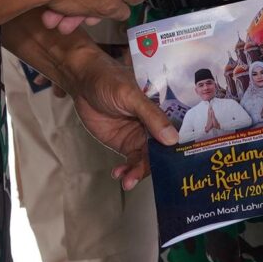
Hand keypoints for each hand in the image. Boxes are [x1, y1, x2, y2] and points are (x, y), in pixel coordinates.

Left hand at [55, 48, 179, 188]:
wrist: (83, 82)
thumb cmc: (109, 80)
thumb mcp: (130, 95)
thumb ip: (150, 115)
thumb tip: (172, 139)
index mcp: (164, 109)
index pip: (177, 132)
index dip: (180, 149)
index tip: (179, 167)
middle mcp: (156, 125)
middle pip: (163, 151)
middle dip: (157, 167)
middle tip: (147, 177)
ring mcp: (140, 136)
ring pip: (146, 160)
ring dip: (139, 172)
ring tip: (128, 181)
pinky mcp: (125, 144)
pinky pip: (131, 161)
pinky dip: (127, 171)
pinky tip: (119, 174)